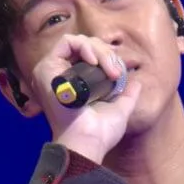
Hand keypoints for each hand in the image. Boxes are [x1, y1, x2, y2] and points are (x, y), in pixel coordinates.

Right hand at [29, 33, 141, 163]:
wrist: (88, 140)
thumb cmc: (100, 133)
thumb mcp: (119, 110)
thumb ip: (127, 96)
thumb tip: (136, 83)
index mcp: (75, 85)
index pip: (90, 57)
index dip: (106, 57)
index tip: (118, 72)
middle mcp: (62, 76)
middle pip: (85, 47)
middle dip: (106, 53)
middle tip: (116, 72)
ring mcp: (53, 72)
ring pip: (78, 42)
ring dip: (98, 50)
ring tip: (109, 69)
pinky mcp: (47, 69)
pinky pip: (66, 43)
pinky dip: (83, 46)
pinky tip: (94, 61)